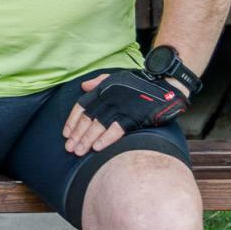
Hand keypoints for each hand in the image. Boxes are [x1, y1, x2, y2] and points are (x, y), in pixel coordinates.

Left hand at [62, 71, 189, 155]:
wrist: (164, 85)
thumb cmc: (139, 82)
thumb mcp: (115, 78)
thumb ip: (98, 82)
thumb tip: (83, 86)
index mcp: (102, 90)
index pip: (81, 107)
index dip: (72, 121)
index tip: (66, 134)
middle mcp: (108, 99)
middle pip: (87, 119)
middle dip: (77, 135)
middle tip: (69, 148)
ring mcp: (120, 108)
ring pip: (98, 126)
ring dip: (87, 140)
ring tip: (79, 151)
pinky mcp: (133, 116)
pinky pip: (116, 129)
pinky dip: (106, 139)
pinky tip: (97, 148)